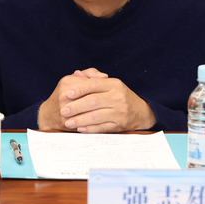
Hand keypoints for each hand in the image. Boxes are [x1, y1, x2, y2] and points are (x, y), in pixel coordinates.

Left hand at [38, 68, 155, 132]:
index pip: (94, 84)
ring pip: (96, 116)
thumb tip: (76, 74)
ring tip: (68, 122)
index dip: (79, 89)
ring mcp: (119, 112)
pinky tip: (80, 128)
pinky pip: (102, 127)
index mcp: (114, 84)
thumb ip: (93, 78)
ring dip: (80, 119)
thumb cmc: (120, 96)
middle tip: (64, 110)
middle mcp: (118, 97)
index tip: (68, 93)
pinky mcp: (119, 125)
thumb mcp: (111, 84)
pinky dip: (90, 128)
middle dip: (76, 106)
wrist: (140, 111)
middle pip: (93, 101)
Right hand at [38, 68, 106, 130]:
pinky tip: (102, 121)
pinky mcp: (66, 122)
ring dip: (101, 112)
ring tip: (110, 112)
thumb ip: (90, 74)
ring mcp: (65, 109)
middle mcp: (65, 95)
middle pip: (92, 98)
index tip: (112, 93)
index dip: (103, 89)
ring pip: (89, 111)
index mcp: (68, 82)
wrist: (47, 114)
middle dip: (104, 102)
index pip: (92, 84)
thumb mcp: (74, 79)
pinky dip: (94, 122)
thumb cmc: (64, 95)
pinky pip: (84, 122)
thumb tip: (105, 76)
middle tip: (115, 104)